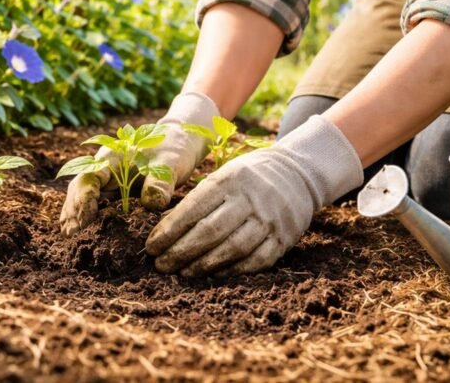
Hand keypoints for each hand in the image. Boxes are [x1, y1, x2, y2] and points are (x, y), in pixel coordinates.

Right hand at [59, 91, 218, 235]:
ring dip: (75, 215)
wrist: (178, 142)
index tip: (85, 218)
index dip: (85, 198)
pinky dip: (85, 215)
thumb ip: (160, 181)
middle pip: (79, 188)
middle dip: (74, 210)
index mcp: (113, 156)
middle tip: (71, 235)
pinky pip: (94, 202)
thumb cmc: (173, 149)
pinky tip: (80, 232)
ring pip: (82, 196)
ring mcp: (107, 179)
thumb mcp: (171, 162)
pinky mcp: (113, 190)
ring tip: (69, 237)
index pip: (90, 177)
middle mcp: (104, 168)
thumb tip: (152, 203)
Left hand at [145, 115, 362, 275]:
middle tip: (161, 265)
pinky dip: (233, 270)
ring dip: (204, 265)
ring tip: (183, 273)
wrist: (297, 174)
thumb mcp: (223, 175)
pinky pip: (257, 260)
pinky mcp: (284, 238)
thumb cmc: (248, 177)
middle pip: (211, 231)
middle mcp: (250, 199)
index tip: (151, 246)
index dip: (170, 230)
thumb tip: (164, 227)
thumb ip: (198, 199)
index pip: (194, 208)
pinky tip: (214, 275)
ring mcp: (269, 220)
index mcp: (230, 179)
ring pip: (233, 248)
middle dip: (181, 251)